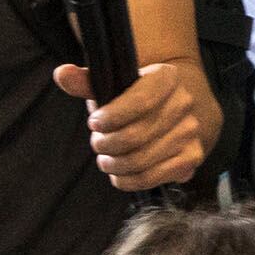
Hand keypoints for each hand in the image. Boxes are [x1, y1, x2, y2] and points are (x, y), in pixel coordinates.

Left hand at [54, 56, 217, 191]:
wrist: (172, 108)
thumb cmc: (134, 96)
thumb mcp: (113, 84)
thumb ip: (86, 82)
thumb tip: (62, 74)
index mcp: (167, 77)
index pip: (141, 101)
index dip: (112, 117)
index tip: (94, 122)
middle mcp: (184, 103)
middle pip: (137, 135)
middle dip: (107, 144)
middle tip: (97, 143)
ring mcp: (190, 131)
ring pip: (142, 160)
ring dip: (115, 164)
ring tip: (105, 159)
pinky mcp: (192, 157)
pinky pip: (154, 177)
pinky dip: (129, 180)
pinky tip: (119, 174)